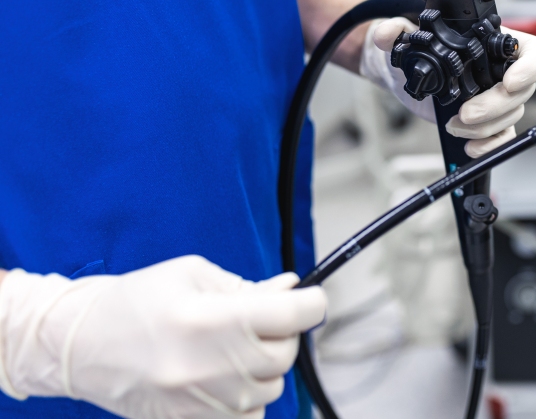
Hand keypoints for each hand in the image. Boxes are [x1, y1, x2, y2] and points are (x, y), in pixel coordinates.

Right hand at [0, 255, 326, 418]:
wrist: (79, 345)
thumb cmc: (135, 301)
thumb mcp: (193, 275)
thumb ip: (248, 286)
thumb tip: (291, 289)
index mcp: (212, 319)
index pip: (294, 316)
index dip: (311, 303)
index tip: (309, 300)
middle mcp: (211, 366)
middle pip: (285, 354)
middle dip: (281, 334)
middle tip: (256, 321)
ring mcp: (203, 402)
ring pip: (271, 388)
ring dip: (263, 366)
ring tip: (230, 349)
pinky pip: (249, 415)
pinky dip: (247, 397)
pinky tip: (222, 377)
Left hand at [363, 18, 535, 157]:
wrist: (407, 75)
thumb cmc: (418, 49)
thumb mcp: (406, 35)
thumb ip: (395, 29)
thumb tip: (385, 33)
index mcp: (495, 43)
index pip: (532, 52)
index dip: (529, 68)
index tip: (510, 82)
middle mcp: (501, 69)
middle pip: (522, 90)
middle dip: (494, 106)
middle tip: (466, 113)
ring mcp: (497, 96)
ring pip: (511, 115)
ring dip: (484, 127)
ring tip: (455, 125)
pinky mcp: (488, 119)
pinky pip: (502, 135)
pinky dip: (489, 145)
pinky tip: (470, 147)